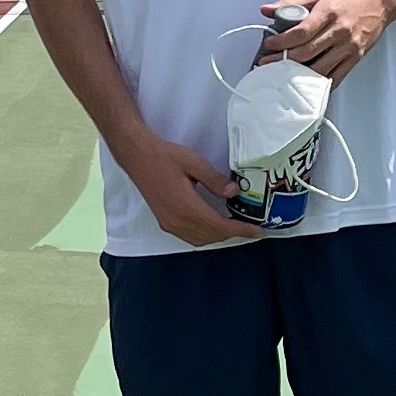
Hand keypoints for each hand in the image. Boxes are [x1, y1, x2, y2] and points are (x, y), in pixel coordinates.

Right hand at [125, 133, 256, 245]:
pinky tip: (213, 225)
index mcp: (186, 207)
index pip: (220, 226)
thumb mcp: (193, 162)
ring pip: (200, 239)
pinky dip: (205, 235)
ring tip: (235, 226)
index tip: (259, 232)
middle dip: (234, 234)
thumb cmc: (164, 156)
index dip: (241, 230)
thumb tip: (234, 192)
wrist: (137, 156)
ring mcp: (169, 223)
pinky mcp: (165, 221)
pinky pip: (189, 236)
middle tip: (251, 228)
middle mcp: (177, 221)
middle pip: (212, 236)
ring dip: (219, 236)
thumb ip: (214, 179)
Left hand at [260, 0, 395, 82]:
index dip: (282, 42)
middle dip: (284, 60)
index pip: (301, 32)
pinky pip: (335, 76)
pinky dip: (319, 83)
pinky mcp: (355, 58)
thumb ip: (291, 3)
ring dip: (298, 74)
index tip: (269, 45)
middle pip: (307, 52)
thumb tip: (266, 10)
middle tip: (268, 63)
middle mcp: (339, 31)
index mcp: (328, 13)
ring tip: (282, 75)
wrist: (379, 1)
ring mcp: (349, 46)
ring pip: (319, 68)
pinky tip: (305, 84)